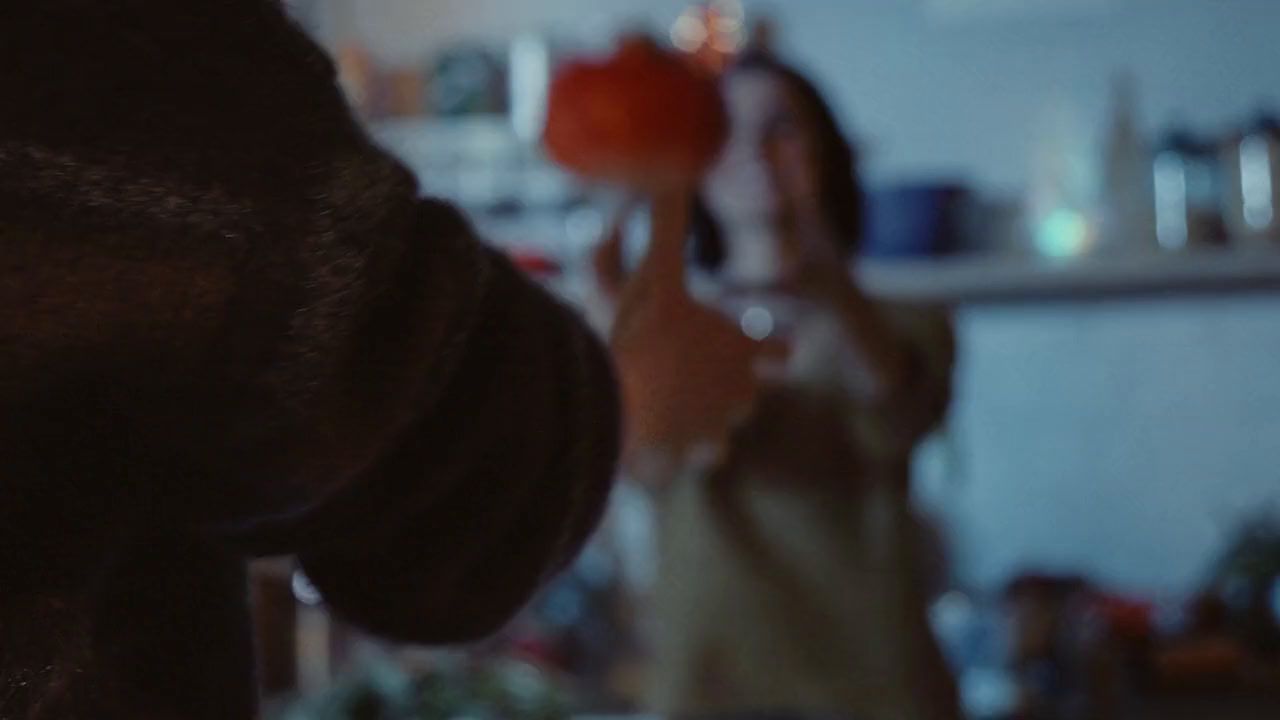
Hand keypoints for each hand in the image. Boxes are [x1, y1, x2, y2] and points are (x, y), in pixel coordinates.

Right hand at [592, 188, 787, 472]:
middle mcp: (739, 393)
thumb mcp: (651, 267)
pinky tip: (659, 437)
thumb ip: (664, 221)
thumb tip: (673, 172)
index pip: (778, 352)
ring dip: (705, 416)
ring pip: (724, 427)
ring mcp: (714, 430)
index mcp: (738, 348)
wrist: (610, 404)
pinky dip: (680, 449)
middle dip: (729, 382)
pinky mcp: (685, 458)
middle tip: (693, 367)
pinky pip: (695, 455)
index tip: (758, 342)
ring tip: (673, 402)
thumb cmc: (637, 334)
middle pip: (748, 392)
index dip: (767, 348)